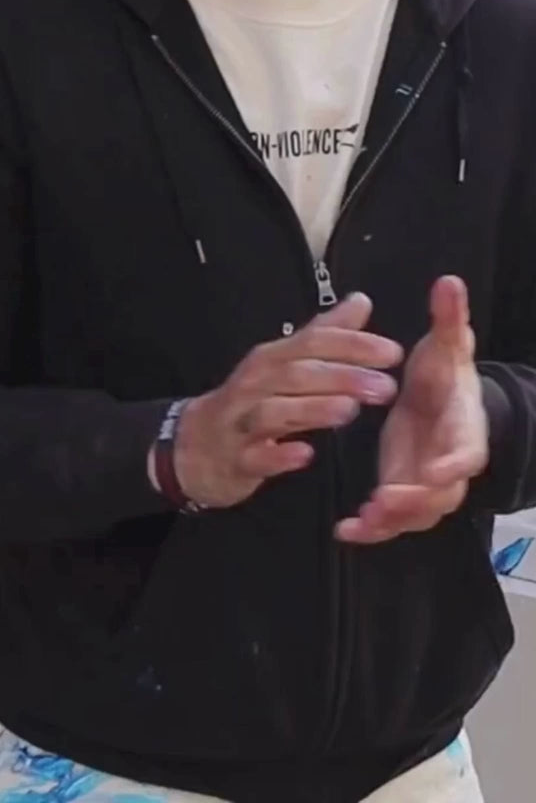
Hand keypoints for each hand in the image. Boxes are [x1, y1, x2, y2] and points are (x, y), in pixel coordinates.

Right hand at [168, 294, 401, 508]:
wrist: (195, 445)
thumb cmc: (250, 401)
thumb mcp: (285, 363)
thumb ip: (324, 334)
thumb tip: (360, 301)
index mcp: (272, 358)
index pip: (313, 342)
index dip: (353, 345)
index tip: (392, 353)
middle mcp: (255, 384)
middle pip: (298, 373)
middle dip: (343, 377)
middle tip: (385, 387)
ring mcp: (241, 421)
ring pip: (275, 411)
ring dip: (313, 409)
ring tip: (349, 411)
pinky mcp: (235, 458)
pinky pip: (256, 456)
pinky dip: (279, 455)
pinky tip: (305, 454)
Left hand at [336, 276, 488, 544]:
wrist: (444, 400)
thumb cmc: (446, 375)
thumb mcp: (447, 345)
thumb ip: (449, 319)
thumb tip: (449, 282)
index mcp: (465, 430)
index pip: (467, 452)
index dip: (454, 463)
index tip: (438, 469)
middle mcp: (449, 465)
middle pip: (440, 495)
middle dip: (414, 501)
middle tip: (383, 501)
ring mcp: (425, 484)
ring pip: (414, 515)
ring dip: (389, 521)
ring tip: (360, 521)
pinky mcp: (403, 492)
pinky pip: (391, 520)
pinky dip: (371, 529)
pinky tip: (345, 529)